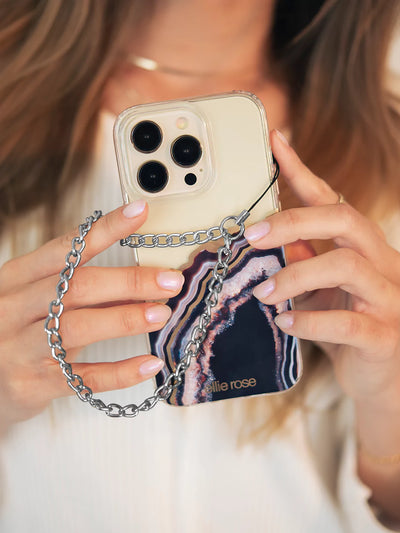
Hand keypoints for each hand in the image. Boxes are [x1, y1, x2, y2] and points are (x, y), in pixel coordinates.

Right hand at [0, 201, 183, 428]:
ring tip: (162, 313)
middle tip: (170, 280)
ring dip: (125, 318)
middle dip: (129, 281)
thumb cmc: (16, 330)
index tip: (140, 213)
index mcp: (17, 278)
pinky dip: (121, 371)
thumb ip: (80, 290)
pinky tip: (150, 364)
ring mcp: (22, 348)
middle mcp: (15, 308)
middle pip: (78, 287)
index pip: (65, 248)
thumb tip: (140, 280)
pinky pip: (84, 378)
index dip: (104, 229)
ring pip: (78, 327)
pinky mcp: (34, 384)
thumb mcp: (36, 300)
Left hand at [245, 131, 399, 413]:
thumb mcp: (323, 292)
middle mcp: (383, 265)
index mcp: (365, 250)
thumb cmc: (349, 332)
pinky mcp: (385, 336)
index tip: (274, 143)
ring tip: (262, 292)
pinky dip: (308, 320)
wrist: (385, 382)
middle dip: (293, 221)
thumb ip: (305, 263)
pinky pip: (347, 322)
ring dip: (295, 275)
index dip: (303, 171)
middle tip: (251, 237)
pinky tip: (284, 322)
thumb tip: (270, 237)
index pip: (333, 200)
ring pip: (346, 265)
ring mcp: (389, 299)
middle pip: (345, 220)